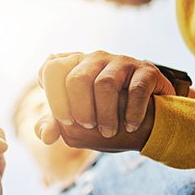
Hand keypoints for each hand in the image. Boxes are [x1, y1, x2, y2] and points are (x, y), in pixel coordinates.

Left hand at [38, 51, 174, 139]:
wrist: (150, 119)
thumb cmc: (105, 118)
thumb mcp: (77, 123)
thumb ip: (57, 125)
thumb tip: (44, 135)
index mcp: (72, 67)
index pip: (50, 69)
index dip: (55, 98)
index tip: (65, 121)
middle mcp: (95, 59)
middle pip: (76, 79)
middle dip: (80, 109)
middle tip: (89, 127)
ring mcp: (121, 62)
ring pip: (105, 84)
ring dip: (106, 114)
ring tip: (109, 132)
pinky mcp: (147, 71)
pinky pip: (136, 90)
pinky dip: (132, 113)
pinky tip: (130, 127)